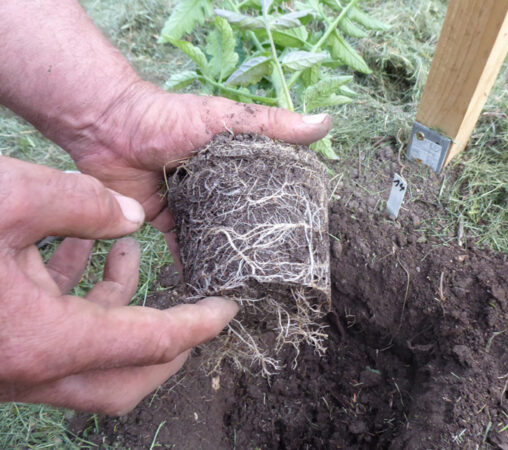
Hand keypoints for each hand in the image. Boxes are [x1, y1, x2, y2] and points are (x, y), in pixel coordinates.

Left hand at [0, 0, 331, 258]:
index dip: (285, 208)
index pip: (267, 188)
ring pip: (214, 234)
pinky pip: (181, 246)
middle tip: (279, 270)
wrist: (110, 127)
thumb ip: (272, 124)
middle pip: (241, 215)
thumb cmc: (172, 119)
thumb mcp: (227, 118)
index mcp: (234, 161)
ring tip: (249, 283)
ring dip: (226, 254)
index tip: (305, 235)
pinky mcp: (163, 219)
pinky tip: (208, 285)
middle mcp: (215, 185)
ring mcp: (190, 204)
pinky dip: (192, 264)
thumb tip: (326, 122)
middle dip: (257, 238)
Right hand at [0, 156, 238, 414]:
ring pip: (91, 361)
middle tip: (192, 304)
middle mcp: (29, 369)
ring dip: (119, 309)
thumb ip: (82, 203)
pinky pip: (54, 339)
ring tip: (124, 251)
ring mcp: (8, 367)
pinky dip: (78, 302)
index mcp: (46, 340)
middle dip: (168, 343)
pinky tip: (72, 255)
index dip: (197, 326)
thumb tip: (127, 217)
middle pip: (127, 378)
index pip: (151, 341)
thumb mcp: (10, 197)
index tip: (228, 310)